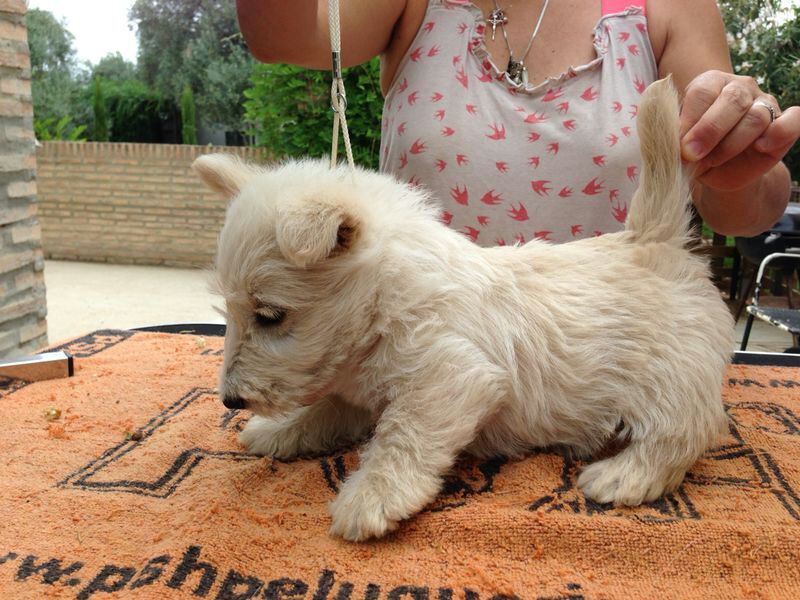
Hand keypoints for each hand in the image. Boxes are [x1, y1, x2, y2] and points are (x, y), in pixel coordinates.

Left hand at [679, 70, 798, 191]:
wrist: (719, 172)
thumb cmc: (694, 152)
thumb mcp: (679, 144)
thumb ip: (676, 136)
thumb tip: (673, 140)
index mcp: (710, 83)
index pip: (702, 91)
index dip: (689, 119)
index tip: (678, 145)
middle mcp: (740, 88)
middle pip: (732, 99)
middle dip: (709, 131)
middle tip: (691, 154)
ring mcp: (765, 103)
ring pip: (756, 116)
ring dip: (731, 144)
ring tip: (713, 160)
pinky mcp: (784, 124)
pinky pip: (793, 119)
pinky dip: (780, 132)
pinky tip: (761, 147)